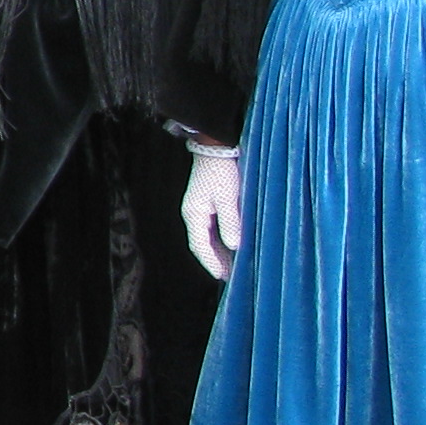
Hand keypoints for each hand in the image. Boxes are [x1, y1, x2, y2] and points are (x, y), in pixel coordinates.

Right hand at [182, 144, 242, 280]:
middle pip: (199, 244)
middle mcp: (192, 214)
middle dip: (213, 260)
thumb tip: (234, 246)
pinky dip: (217, 240)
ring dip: (215, 252)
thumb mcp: (228, 198)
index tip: (223, 276)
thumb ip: (230, 223)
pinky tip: (228, 244)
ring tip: (230, 264)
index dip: (211, 262)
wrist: (214, 148)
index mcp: (194, 214)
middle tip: (228, 275)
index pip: (199, 246)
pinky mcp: (204, 203)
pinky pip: (208, 229)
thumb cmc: (221, 171)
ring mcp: (197, 208)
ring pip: (204, 237)